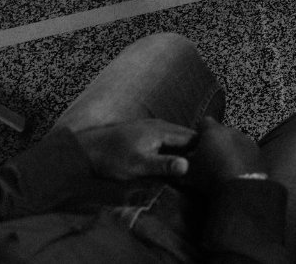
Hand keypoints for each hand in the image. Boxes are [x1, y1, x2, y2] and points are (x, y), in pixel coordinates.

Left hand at [75, 119, 195, 180]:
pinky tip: (171, 160)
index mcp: (163, 131)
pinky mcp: (143, 132)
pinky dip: (173, 148)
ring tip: (190, 167)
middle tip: (203, 170)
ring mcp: (151, 126)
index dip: (203, 152)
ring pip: (176, 137)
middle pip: (187, 136)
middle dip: (196, 150)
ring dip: (184, 150)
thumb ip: (164, 165)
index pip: (193, 138)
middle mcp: (160, 125)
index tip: (210, 167)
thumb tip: (188, 166)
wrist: (85, 150)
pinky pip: (167, 138)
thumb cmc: (113, 159)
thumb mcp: (140, 165)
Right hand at [185, 116, 263, 190]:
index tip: (196, 143)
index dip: (199, 132)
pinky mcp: (259, 152)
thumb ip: (182, 163)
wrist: (242, 188)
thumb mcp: (190, 171)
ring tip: (225, 165)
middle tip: (210, 156)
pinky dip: (242, 157)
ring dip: (230, 148)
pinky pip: (247, 151)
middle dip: (216, 141)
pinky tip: (238, 170)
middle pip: (221, 132)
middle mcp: (232, 130)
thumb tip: (178, 162)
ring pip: (236, 141)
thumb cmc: (211, 176)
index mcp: (213, 131)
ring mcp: (248, 140)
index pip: (204, 122)